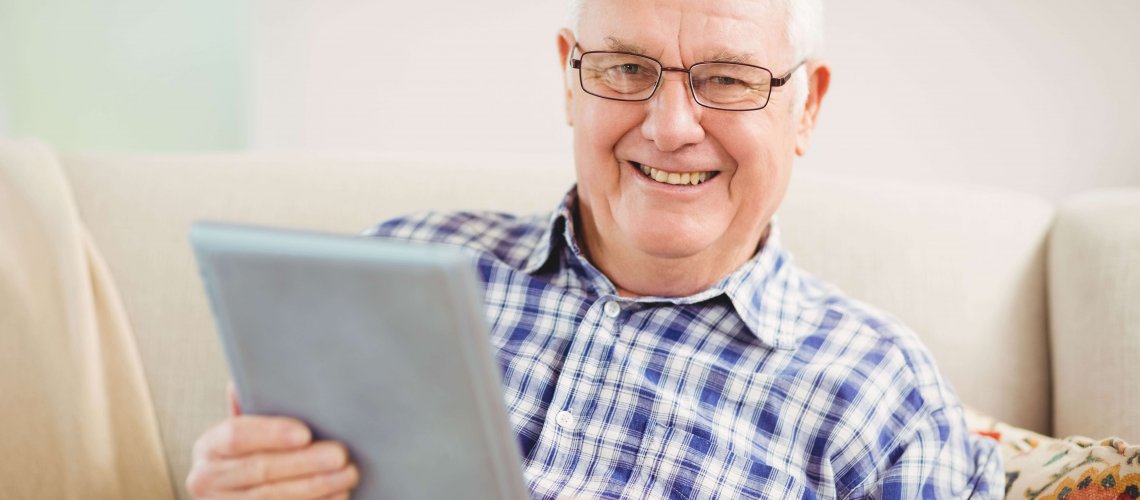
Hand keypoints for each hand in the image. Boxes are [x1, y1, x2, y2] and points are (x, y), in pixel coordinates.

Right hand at [186, 383, 359, 498]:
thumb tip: (246, 379)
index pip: (237, 436)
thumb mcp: (246, 429)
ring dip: (315, 487)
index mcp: (209, 446)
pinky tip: (338, 496)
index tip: (305, 434)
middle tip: (340, 455)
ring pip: (271, 498)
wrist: (237, 492)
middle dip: (304, 463)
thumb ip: (252, 406)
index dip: (272, 434)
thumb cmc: (251, 452)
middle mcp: (206, 479)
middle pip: (259, 470)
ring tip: (347, 475)